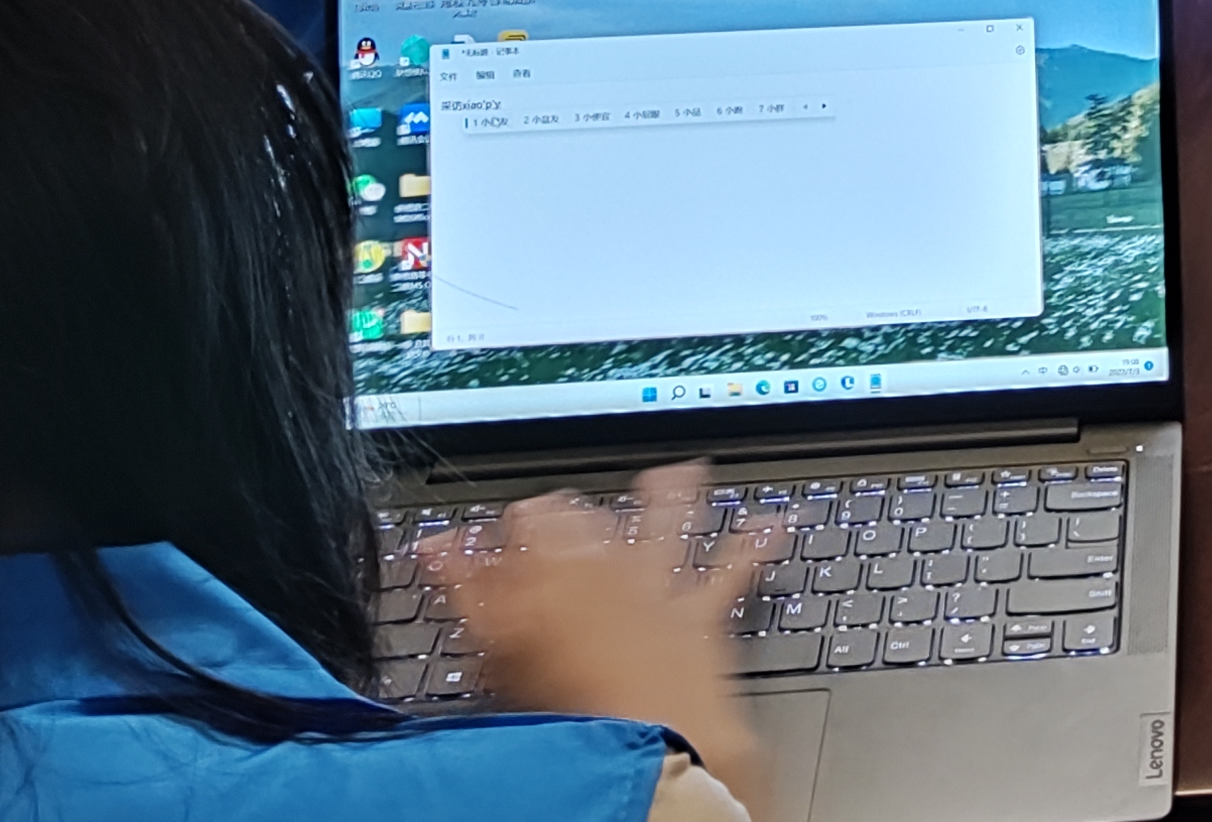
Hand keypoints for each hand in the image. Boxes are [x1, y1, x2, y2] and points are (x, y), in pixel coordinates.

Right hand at [426, 462, 765, 745]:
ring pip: (660, 522)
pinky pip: (733, 568)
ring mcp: (658, 587)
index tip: (480, 543)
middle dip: (564, 514)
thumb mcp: (497, 654)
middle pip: (581, 521)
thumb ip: (466, 591)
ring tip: (678, 471)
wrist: (653, 740)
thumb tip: (436, 550)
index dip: (496, 536)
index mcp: (548, 574)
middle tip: (552, 512)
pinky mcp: (703, 612)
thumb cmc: (572, 715)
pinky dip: (755, 543)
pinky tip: (774, 520)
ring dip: (667, 495)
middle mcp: (606, 569)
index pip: (516, 530)